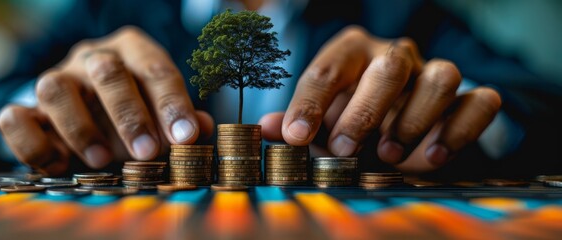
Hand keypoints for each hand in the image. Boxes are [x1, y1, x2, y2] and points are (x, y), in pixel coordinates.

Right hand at [0, 26, 213, 174]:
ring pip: (54, 88)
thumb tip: (204, 129)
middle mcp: (91, 58)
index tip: (185, 136)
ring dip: (80, 128)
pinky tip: (59, 165)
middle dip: (129, 115)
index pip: (155, 69)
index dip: (172, 104)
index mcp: (132, 51)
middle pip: (107, 72)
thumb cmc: (134, 108)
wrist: (86, 107)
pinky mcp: (26, 108)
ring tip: (102, 159)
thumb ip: (181, 120)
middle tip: (147, 152)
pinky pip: (14, 118)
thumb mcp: (161, 109)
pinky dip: (32, 144)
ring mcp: (56, 79)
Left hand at [260, 26, 500, 172]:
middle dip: (364, 112)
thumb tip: (267, 128)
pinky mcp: (467, 98)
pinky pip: (481, 102)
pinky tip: (432, 157)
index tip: (296, 137)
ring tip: (389, 154)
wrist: (394, 126)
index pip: (329, 69)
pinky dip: (460, 130)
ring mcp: (434, 73)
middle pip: (389, 67)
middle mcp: (396, 56)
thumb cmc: (349, 120)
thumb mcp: (319, 122)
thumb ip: (295, 123)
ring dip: (414, 119)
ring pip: (442, 77)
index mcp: (353, 53)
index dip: (310, 104)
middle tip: (343, 150)